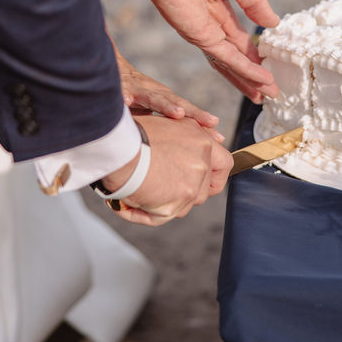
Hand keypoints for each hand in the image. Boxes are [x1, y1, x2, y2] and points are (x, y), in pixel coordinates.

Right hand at [101, 115, 232, 226]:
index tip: (205, 180)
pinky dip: (144, 213)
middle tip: (161, 189)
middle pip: (204, 190)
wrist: (116, 148)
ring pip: (184, 206)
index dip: (215, 176)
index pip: (225, 164)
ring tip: (137, 192)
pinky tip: (126, 204)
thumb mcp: (164, 125)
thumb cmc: (131, 133)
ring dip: (165, 203)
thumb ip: (182, 139)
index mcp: (201, 142)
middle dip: (185, 193)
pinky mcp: (175, 205)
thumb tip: (182, 154)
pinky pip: (161, 217)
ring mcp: (191, 187)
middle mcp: (201, 164)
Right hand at [113, 39, 225, 141]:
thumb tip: (186, 153)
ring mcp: (138, 89)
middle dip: (194, 114)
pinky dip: (124, 95)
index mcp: (164, 100)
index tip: (220, 137)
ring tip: (179, 114)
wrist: (107, 71)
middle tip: (210, 122)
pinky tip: (126, 101)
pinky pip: (121, 91)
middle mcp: (155, 93)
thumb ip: (166, 129)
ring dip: (167, 105)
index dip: (202, 122)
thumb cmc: (132, 97)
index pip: (186, 112)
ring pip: (154, 97)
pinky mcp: (120, 87)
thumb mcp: (149, 113)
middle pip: (178, 104)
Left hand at [123, 0, 280, 102]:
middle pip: (235, 57)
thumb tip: (273, 23)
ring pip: (230, 63)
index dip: (254, 54)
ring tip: (266, 95)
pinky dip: (244, 70)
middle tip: (271, 91)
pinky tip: (260, 79)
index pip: (239, 39)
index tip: (270, 67)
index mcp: (218, 10)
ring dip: (249, 80)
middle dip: (253, 75)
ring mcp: (204, 34)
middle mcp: (211, 26)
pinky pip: (226, 57)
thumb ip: (255, 3)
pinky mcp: (200, 38)